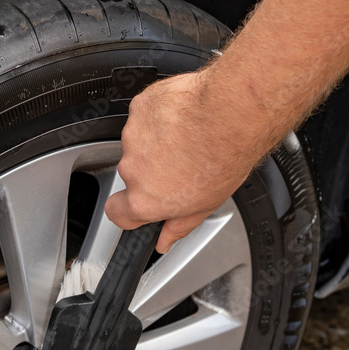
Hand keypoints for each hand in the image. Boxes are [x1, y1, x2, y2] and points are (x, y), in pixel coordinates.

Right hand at [104, 65, 275, 253]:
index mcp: (145, 199)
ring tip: (190, 138)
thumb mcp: (207, 206)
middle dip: (153, 170)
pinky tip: (185, 118)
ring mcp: (132, 137)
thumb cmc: (224, 156)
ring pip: (140, 143)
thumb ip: (178, 225)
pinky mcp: (139, 108)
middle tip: (184, 164)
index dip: (127, 210)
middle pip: (134, 174)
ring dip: (158, 142)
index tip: (139, 206)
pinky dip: (161, 117)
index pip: (116, 213)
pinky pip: (145, 116)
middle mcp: (132, 169)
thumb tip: (165, 240)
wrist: (232, 112)